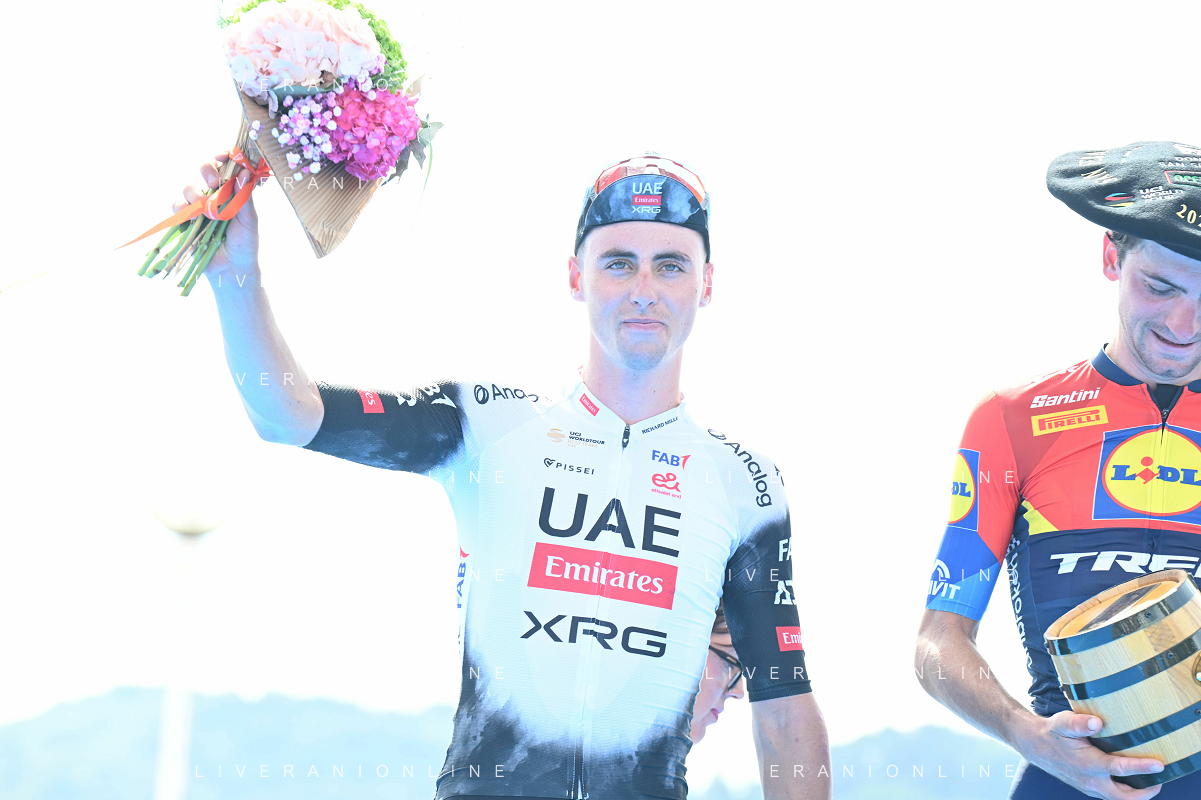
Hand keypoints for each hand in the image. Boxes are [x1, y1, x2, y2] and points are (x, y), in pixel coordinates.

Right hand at [172, 152, 260, 283]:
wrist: (232, 267)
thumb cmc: (245, 243)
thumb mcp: (250, 220)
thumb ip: (245, 197)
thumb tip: (244, 174)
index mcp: (233, 190)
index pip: (226, 165)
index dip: (224, 156)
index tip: (225, 156)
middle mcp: (214, 194)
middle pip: (205, 169)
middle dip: (207, 169)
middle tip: (213, 183)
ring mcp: (198, 205)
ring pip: (189, 187)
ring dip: (196, 194)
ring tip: (208, 211)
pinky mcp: (185, 218)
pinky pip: (177, 205)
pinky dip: (182, 208)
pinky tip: (192, 217)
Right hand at [1017, 711, 1163, 798]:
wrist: (1035, 745)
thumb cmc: (1052, 732)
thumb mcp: (1062, 722)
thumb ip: (1079, 723)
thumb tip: (1097, 722)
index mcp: (1086, 764)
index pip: (1119, 769)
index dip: (1141, 767)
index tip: (1159, 764)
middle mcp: (1090, 780)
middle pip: (1125, 796)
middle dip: (1146, 792)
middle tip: (1160, 779)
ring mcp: (1089, 786)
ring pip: (1119, 798)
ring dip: (1136, 793)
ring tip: (1150, 780)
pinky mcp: (1088, 787)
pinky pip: (1111, 794)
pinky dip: (1125, 790)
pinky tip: (1130, 778)